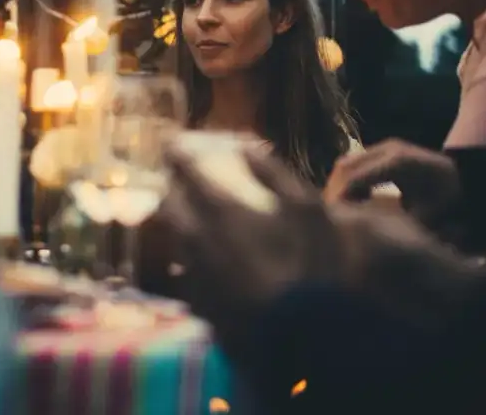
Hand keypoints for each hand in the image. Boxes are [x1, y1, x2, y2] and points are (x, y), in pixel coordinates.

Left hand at [162, 147, 343, 359]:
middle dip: (174, 188)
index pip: (188, 172)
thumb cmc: (313, 267)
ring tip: (190, 215)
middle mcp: (198, 241)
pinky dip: (190, 259)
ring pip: (175, 241)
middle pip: (172, 206)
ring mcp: (195, 276)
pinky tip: (204, 261)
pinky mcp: (200, 307)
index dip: (179, 155)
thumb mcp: (308, 209)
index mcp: (222, 211)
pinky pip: (185, 273)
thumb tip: (247, 149)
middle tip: (180, 179)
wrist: (303, 340)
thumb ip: (273, 174)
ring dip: (179, 223)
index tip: (173, 144)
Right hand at [324, 139, 461, 226]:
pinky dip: (348, 180)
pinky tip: (353, 200)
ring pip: (346, 163)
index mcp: (397, 163)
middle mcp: (388, 149)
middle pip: (345, 167)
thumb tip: (370, 234)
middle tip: (331, 217)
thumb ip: (398, 224)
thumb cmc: (449, 198)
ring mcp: (385, 147)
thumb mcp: (427, 216)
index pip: (354, 179)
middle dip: (334, 192)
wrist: (465, 176)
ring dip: (338, 185)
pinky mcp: (385, 151)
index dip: (340, 200)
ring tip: (340, 210)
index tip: (333, 221)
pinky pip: (356, 163)